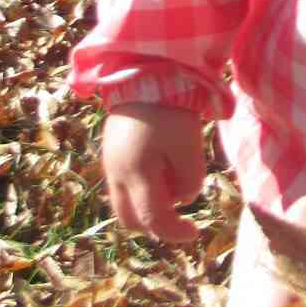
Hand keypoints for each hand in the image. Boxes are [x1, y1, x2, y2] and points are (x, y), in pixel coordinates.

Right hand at [101, 102, 205, 241]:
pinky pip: (123, 185)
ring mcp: (110, 163)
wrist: (142, 73)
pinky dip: (142, 189)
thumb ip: (190, 179)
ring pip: (124, 204)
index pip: (152, 220)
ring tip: (173, 178)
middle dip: (155, 224)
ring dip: (148, 205)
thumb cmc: (170, 110)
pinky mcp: (111, 153)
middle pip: (130, 220)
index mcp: (135, 173)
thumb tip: (184, 199)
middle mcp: (116, 173)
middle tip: (180, 217)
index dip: (175, 232)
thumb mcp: (189, 146)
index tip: (195, 233)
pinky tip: (162, 167)